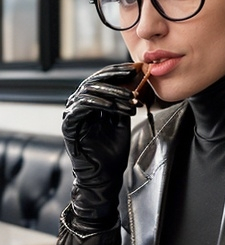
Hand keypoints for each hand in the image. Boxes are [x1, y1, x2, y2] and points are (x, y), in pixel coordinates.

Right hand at [62, 63, 140, 225]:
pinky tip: (114, 107)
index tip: (135, 69)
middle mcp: (79, 104)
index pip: (102, 80)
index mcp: (91, 102)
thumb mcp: (122, 122)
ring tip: (130, 99)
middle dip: (115, 78)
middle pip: (94, 81)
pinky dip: (99, 103)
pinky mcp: (68, 124)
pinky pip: (82, 106)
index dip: (117, 72)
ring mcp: (72, 113)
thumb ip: (122, 103)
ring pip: (89, 91)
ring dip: (113, 93)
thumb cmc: (112, 152)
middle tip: (133, 77)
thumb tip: (134, 82)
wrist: (104, 176)